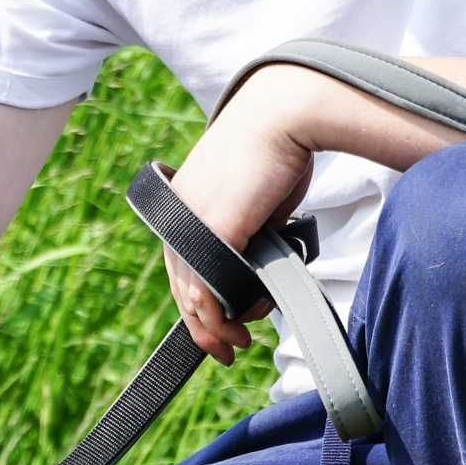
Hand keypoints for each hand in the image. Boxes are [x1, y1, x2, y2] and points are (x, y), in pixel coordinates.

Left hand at [163, 66, 321, 364]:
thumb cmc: (281, 152)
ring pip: (192, 292)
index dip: (196, 305)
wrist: (287, 113)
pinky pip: (206, 284)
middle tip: (226, 351)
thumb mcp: (255, 203)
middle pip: (181, 286)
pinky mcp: (211, 227)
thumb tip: (256, 280)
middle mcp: (178, 214)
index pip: (181, 268)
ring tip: (238, 344)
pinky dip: (220, 313)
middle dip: (203, 326)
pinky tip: (238, 325)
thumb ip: (248, 239)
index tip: (217, 330)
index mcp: (182, 206)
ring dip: (215, 326)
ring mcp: (190, 221)